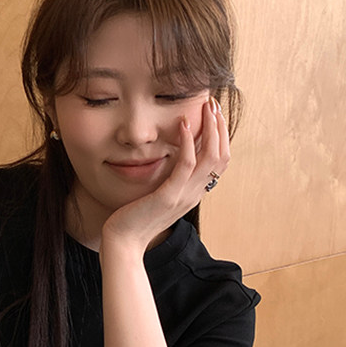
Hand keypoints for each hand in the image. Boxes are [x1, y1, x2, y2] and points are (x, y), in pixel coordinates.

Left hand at [102, 96, 229, 252]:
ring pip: (211, 157)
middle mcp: (195, 193)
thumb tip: (173, 158)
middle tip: (214, 104)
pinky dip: (187, 141)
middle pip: (222, 156)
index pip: (220, 161)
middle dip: (220, 127)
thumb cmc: (136, 217)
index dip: (222, 136)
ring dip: (211, 128)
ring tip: (205, 107)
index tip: (215, 114)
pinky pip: (186, 164)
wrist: (124, 242)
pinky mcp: (169, 196)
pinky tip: (182, 124)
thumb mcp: (159, 194)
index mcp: (194, 192)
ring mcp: (184, 195)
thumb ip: (171, 179)